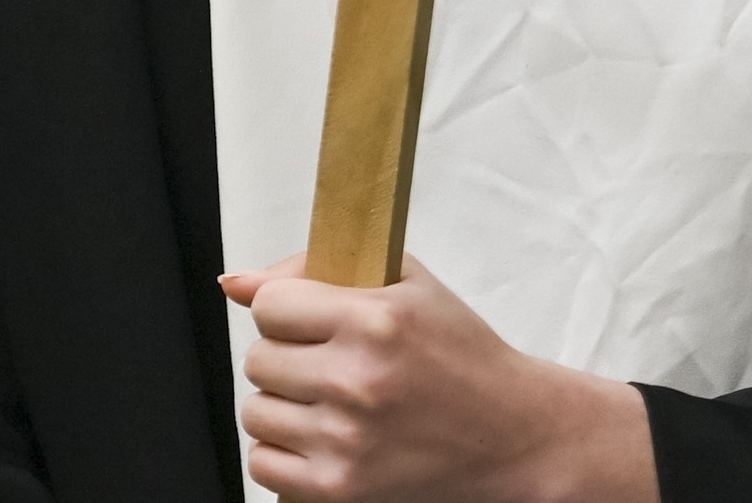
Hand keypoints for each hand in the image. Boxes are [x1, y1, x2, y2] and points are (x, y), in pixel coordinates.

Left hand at [221, 255, 655, 502]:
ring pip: (256, 412)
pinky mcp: (343, 489)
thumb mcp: (405, 286)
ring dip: (284, 406)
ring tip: (327, 402)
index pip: (269, 306)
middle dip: (287, 358)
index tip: (310, 322)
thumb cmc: (464, 358)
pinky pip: (265, 466)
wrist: (516, 438)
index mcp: (374, 322)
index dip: (286, 311)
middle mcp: (358, 381)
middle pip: (258, 360)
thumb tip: (235, 284)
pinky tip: (320, 438)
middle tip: (327, 364)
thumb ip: (315, 270)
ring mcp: (348, 441)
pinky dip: (284, 453)